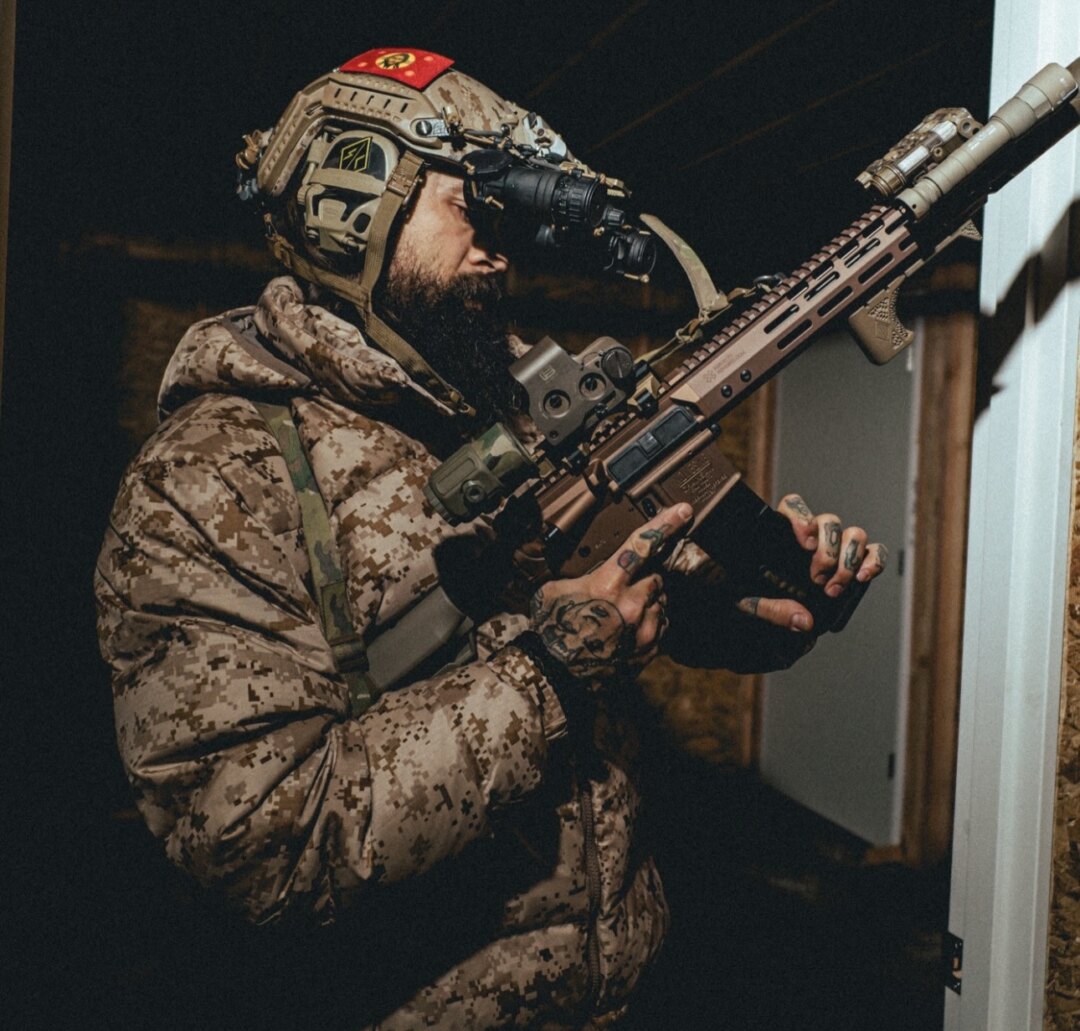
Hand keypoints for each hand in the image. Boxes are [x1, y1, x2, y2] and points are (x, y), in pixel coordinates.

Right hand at [528, 504, 692, 679]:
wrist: (555, 674)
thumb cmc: (551, 629)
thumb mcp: (556, 589)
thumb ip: (584, 575)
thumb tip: (597, 567)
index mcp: (607, 585)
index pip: (642, 546)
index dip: (664, 524)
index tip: (683, 511)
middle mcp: (631, 606)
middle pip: (655, 578)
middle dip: (644, 579)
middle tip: (622, 591)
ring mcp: (643, 631)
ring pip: (661, 603)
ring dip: (647, 603)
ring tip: (621, 616)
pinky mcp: (649, 650)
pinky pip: (661, 627)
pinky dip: (649, 624)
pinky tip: (627, 631)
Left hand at [738, 492, 887, 632]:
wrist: (773, 626)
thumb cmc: (756, 602)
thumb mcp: (750, 605)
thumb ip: (772, 610)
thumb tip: (803, 619)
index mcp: (782, 536)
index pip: (794, 507)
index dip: (802, 517)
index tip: (805, 544)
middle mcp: (813, 537)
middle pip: (830, 522)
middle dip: (828, 552)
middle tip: (817, 579)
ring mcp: (837, 548)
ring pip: (854, 534)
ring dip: (849, 560)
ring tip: (834, 588)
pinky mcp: (857, 564)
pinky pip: (875, 552)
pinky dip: (874, 562)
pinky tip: (863, 577)